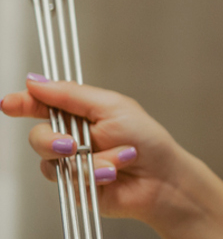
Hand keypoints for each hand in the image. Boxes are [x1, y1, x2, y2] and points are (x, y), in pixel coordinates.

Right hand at [2, 74, 222, 238]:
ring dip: (87, 160)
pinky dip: (93, 174)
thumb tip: (36, 81)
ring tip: (116, 158)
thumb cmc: (147, 141)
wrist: (162, 179)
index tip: (9, 103)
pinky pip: (67, 180)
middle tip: (72, 144)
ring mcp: (72, 163)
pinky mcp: (74, 186)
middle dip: (52, 140)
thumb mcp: (112, 107)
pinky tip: (112, 174)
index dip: (23, 103)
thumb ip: (71, 95)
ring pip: (49, 161)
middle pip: (38, 135)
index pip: (43, 105)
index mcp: (81, 113)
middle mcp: (73, 137)